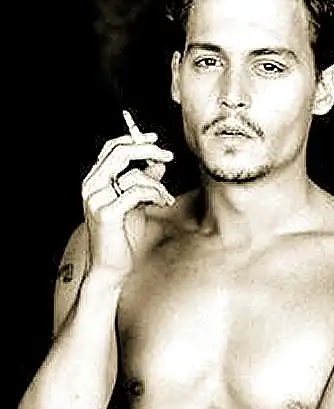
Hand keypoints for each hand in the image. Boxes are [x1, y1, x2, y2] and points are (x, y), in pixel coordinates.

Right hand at [82, 131, 174, 277]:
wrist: (111, 269)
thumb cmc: (123, 238)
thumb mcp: (137, 205)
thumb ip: (144, 183)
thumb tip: (158, 163)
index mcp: (95, 182)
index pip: (111, 148)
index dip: (134, 139)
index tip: (155, 139)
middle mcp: (91, 187)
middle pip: (119, 153)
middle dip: (147, 150)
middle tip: (168, 155)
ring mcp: (96, 199)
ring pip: (133, 174)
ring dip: (157, 184)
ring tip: (166, 198)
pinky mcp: (106, 213)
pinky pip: (136, 192)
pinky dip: (154, 194)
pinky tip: (163, 203)